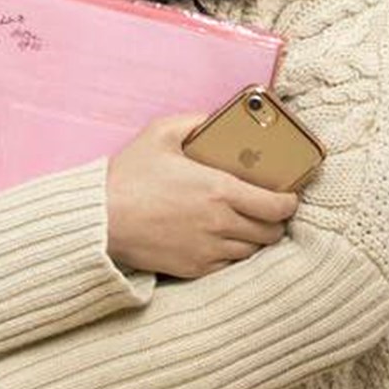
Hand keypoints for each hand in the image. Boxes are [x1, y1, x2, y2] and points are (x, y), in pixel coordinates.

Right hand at [106, 115, 299, 278]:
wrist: (100, 219)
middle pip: (271, 231)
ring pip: (253, 250)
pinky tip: (220, 239)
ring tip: (244, 223)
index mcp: (219, 190)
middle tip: (266, 208)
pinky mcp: (194, 268)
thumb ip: (194, 122)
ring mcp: (208, 249)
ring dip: (254, 237)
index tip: (287, 195)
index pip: (278, 205)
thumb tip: (216, 119)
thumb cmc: (128, 176)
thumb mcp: (159, 134)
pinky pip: (230, 265)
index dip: (289, 201)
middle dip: (274, 220)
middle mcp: (220, 223)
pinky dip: (232, 253)